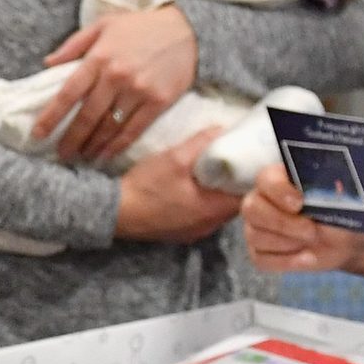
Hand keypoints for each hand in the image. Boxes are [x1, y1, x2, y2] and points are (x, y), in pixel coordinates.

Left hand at [36, 6, 198, 163]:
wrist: (188, 30)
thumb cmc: (141, 27)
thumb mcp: (103, 25)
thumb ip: (74, 44)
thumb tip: (47, 64)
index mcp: (99, 58)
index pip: (68, 93)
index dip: (51, 116)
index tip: (38, 133)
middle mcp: (116, 77)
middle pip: (87, 116)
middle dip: (70, 139)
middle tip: (60, 154)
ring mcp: (138, 91)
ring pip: (108, 127)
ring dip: (92, 146)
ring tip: (80, 157)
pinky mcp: (158, 102)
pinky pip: (133, 130)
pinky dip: (117, 146)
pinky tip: (105, 155)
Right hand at [113, 129, 238, 242]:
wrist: (113, 212)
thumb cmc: (145, 186)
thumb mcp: (174, 157)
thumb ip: (201, 143)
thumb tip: (222, 129)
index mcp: (213, 210)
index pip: (247, 194)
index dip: (249, 176)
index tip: (248, 159)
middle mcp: (208, 226)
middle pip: (234, 204)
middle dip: (235, 184)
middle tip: (232, 163)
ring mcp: (194, 233)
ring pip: (217, 212)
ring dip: (218, 195)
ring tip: (213, 174)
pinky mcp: (180, 235)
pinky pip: (202, 218)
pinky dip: (203, 204)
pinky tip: (192, 191)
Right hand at [239, 166, 363, 271]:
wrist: (349, 242)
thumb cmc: (347, 214)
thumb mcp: (346, 202)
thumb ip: (330, 194)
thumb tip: (325, 194)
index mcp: (283, 178)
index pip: (265, 179)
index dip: (278, 191)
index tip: (300, 203)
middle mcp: (265, 200)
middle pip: (251, 209)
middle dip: (281, 223)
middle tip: (310, 231)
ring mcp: (260, 227)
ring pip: (255, 235)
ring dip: (287, 243)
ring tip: (313, 242)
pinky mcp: (262, 251)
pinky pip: (261, 259)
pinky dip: (286, 261)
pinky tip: (308, 258)